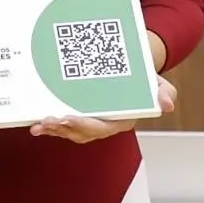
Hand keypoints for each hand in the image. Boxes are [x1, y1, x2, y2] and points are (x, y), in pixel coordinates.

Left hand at [31, 75, 177, 142]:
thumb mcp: (159, 84)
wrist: (132, 71)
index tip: (70, 119)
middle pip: (82, 131)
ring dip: (53, 129)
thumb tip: (167, 104)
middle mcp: (104, 124)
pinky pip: (63, 123)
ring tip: (38, 126)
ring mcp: (90, 121)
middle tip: (47, 121)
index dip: (86, 125)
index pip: (103, 127)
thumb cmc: (145, 79)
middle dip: (64, 128)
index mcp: (122, 120)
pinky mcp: (78, 115)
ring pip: (70, 130)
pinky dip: (50, 125)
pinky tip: (36, 124)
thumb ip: (164, 93)